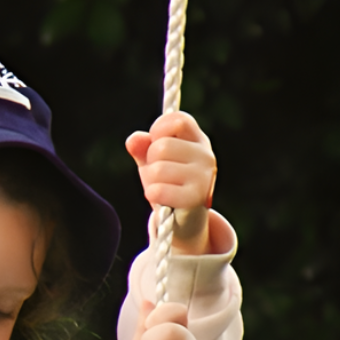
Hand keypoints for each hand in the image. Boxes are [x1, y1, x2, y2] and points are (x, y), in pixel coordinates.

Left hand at [125, 111, 216, 255]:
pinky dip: (153, 194)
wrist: (183, 219)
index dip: (158, 129)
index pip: (177, 120)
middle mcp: (205, 155)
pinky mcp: (196, 198)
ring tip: (161, 187)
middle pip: (161, 146)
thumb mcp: (154, 161)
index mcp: (198, 140)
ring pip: (158, 169)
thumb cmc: (168, 183)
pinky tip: (160, 198)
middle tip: (160, 174)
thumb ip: (143, 148)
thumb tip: (133, 140)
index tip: (154, 142)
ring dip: (150, 181)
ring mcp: (204, 176)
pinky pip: (159, 190)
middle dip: (150, 161)